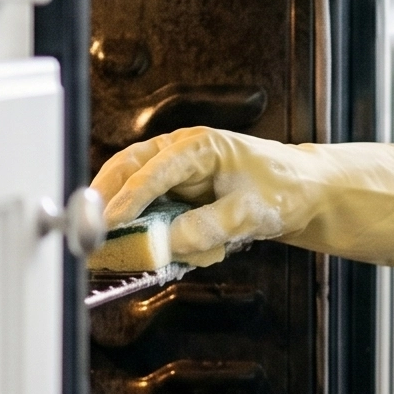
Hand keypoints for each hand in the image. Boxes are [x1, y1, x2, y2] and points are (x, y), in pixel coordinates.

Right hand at [89, 128, 393, 268]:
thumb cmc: (284, 188)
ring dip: (122, 214)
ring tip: (111, 241)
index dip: (127, 199)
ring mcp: (176, 172)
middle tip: (89, 229)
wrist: (304, 192)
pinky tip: (156, 246)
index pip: (152, 171)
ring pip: (133, 187)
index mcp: (198, 147)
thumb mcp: (250, 213)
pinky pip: (150, 210)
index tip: (108, 223)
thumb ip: (207, 228)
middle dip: (105, 197)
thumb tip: (168, 242)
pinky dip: (146, 227)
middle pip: (127, 168)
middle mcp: (180, 153)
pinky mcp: (178, 193)